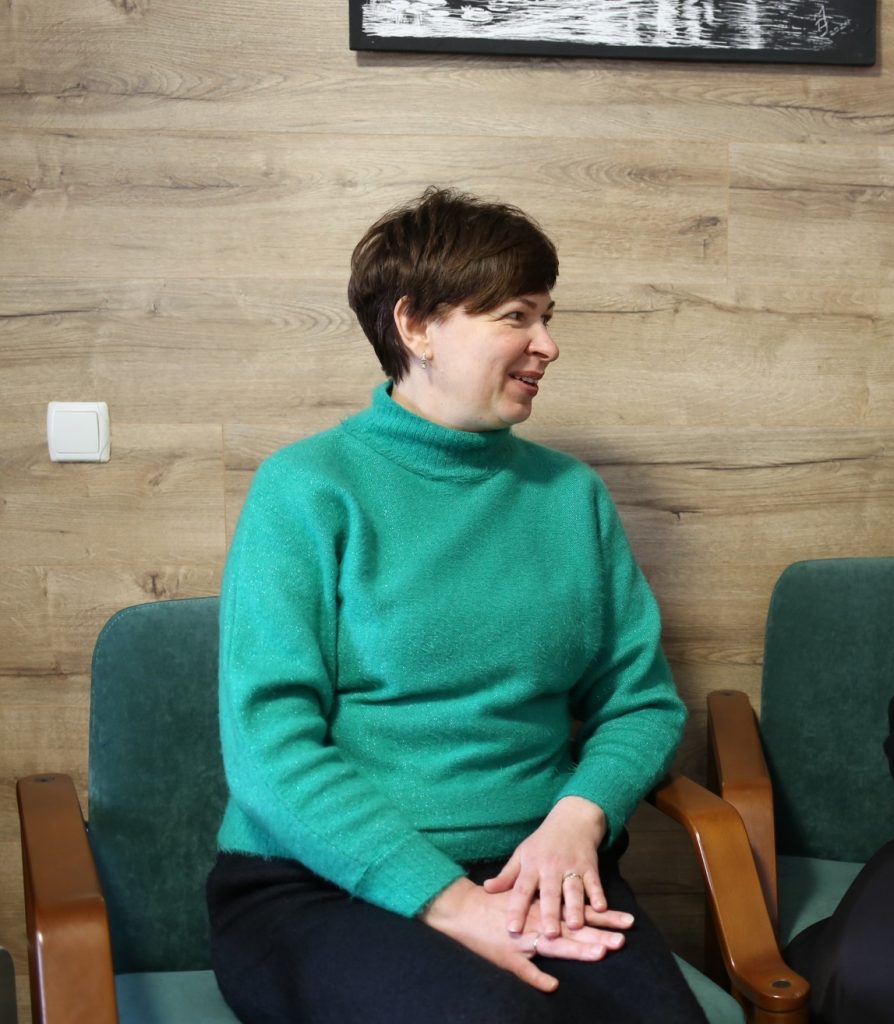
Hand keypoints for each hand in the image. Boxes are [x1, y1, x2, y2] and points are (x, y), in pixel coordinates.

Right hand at [421, 877, 631, 992]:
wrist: (463, 909)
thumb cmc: (495, 905)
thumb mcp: (525, 901)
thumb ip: (549, 908)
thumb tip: (574, 912)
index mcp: (545, 908)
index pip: (580, 913)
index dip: (604, 917)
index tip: (628, 920)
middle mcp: (540, 921)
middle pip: (575, 929)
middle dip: (600, 935)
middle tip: (624, 939)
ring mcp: (525, 938)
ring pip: (556, 945)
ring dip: (579, 950)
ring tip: (601, 953)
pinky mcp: (508, 954)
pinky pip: (524, 969)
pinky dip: (537, 977)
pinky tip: (552, 986)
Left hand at [483, 796, 624, 938]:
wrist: (572, 819)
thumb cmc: (543, 842)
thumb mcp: (522, 854)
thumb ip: (507, 875)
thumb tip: (486, 888)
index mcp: (532, 865)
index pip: (521, 889)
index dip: (516, 909)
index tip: (512, 929)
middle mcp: (551, 867)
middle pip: (550, 893)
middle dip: (549, 913)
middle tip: (549, 935)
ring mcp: (572, 866)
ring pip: (573, 889)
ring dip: (575, 908)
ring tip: (574, 926)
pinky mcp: (590, 866)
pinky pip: (594, 882)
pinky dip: (598, 894)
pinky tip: (601, 908)